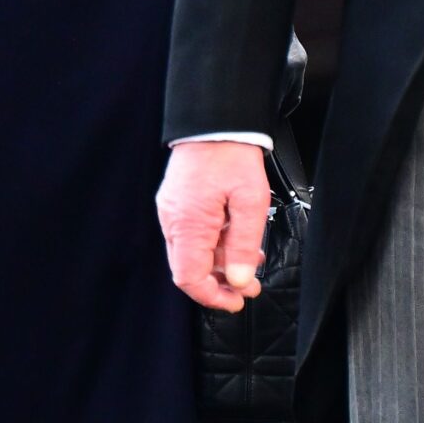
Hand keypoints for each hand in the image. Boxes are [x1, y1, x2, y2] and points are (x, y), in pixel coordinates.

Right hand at [156, 139, 269, 311]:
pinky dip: (214, 245)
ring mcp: (172, 212)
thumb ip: (244, 244)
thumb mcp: (250, 202)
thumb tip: (239, 281)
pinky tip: (237, 241)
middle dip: (221, 283)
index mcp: (188, 223)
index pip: (189, 278)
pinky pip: (191, 236)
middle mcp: (173, 221)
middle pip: (189, 269)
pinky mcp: (176, 204)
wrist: (216, 121)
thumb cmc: (232, 155)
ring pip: (192, 253)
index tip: (237, 301)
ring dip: (221, 263)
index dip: (212, 296)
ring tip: (251, 261)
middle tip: (251, 286)